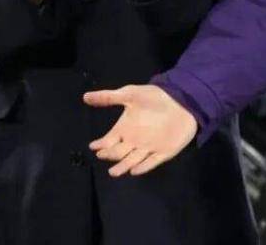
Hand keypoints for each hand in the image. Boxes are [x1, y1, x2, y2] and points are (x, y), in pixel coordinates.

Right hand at [83, 84, 197, 176]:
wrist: (181, 99)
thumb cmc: (154, 97)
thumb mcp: (130, 94)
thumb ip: (108, 97)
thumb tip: (85, 96)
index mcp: (125, 128)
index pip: (108, 141)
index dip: (101, 145)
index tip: (93, 147)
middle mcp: (134, 141)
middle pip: (118, 152)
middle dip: (110, 155)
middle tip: (102, 155)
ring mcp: (148, 148)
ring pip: (132, 161)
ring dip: (123, 166)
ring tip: (114, 172)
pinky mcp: (163, 152)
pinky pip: (151, 162)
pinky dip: (143, 167)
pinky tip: (134, 170)